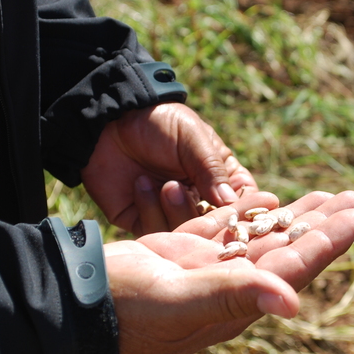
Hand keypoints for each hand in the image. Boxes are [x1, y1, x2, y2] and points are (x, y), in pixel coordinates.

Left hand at [81, 103, 256, 235]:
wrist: (109, 121)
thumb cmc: (159, 122)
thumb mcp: (192, 138)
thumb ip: (211, 169)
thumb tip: (230, 202)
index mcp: (218, 177)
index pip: (241, 202)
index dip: (244, 211)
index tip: (242, 216)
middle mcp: (197, 199)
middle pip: (214, 226)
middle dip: (205, 219)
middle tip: (192, 196)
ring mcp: (169, 212)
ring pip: (183, 233)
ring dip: (175, 210)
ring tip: (166, 185)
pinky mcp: (141, 220)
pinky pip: (153, 232)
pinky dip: (149, 209)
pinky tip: (140, 184)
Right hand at [104, 190, 353, 353]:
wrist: (78, 299)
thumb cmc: (125, 307)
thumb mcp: (179, 301)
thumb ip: (233, 296)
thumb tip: (292, 302)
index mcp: (236, 299)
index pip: (294, 266)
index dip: (328, 241)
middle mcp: (229, 285)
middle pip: (289, 249)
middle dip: (323, 224)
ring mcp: (208, 267)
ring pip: (264, 236)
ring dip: (297, 216)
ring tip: (327, 196)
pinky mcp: (185, 252)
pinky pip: (228, 227)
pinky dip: (250, 212)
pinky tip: (270, 199)